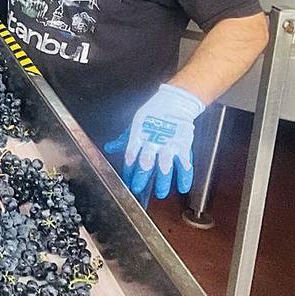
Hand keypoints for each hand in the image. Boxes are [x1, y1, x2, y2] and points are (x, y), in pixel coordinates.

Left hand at [103, 84, 204, 199]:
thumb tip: (109, 148)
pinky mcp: (184, 145)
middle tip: (138, 189)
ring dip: (162, 182)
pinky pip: (185, 164)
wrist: (175, 102)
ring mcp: (169, 144)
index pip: (130, 155)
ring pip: (165, 166)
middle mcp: (153, 140)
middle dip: (141, 177)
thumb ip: (124, 139)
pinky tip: (182, 188)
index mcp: (139, 135)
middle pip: (146, 162)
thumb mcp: (135, 123)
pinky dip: (184, 177)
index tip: (126, 181)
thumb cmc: (153, 113)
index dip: (128, 169)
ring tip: (160, 193)